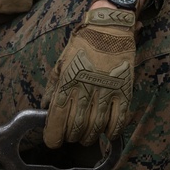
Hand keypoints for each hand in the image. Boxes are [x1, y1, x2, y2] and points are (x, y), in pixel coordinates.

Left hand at [43, 7, 135, 147]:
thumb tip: (45, 108)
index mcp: (67, 83)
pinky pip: (118, 119)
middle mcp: (86, 90)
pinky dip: (112, 131)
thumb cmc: (82, 45)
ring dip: (89, 137)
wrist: (109, 28)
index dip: (53, 136)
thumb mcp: (61, 63)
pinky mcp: (123, 91)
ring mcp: (106, 92)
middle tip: (70, 137)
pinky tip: (106, 133)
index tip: (53, 141)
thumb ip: (52, 87)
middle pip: (76, 126)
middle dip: (71, 137)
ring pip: (96, 126)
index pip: (57, 119)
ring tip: (86, 137)